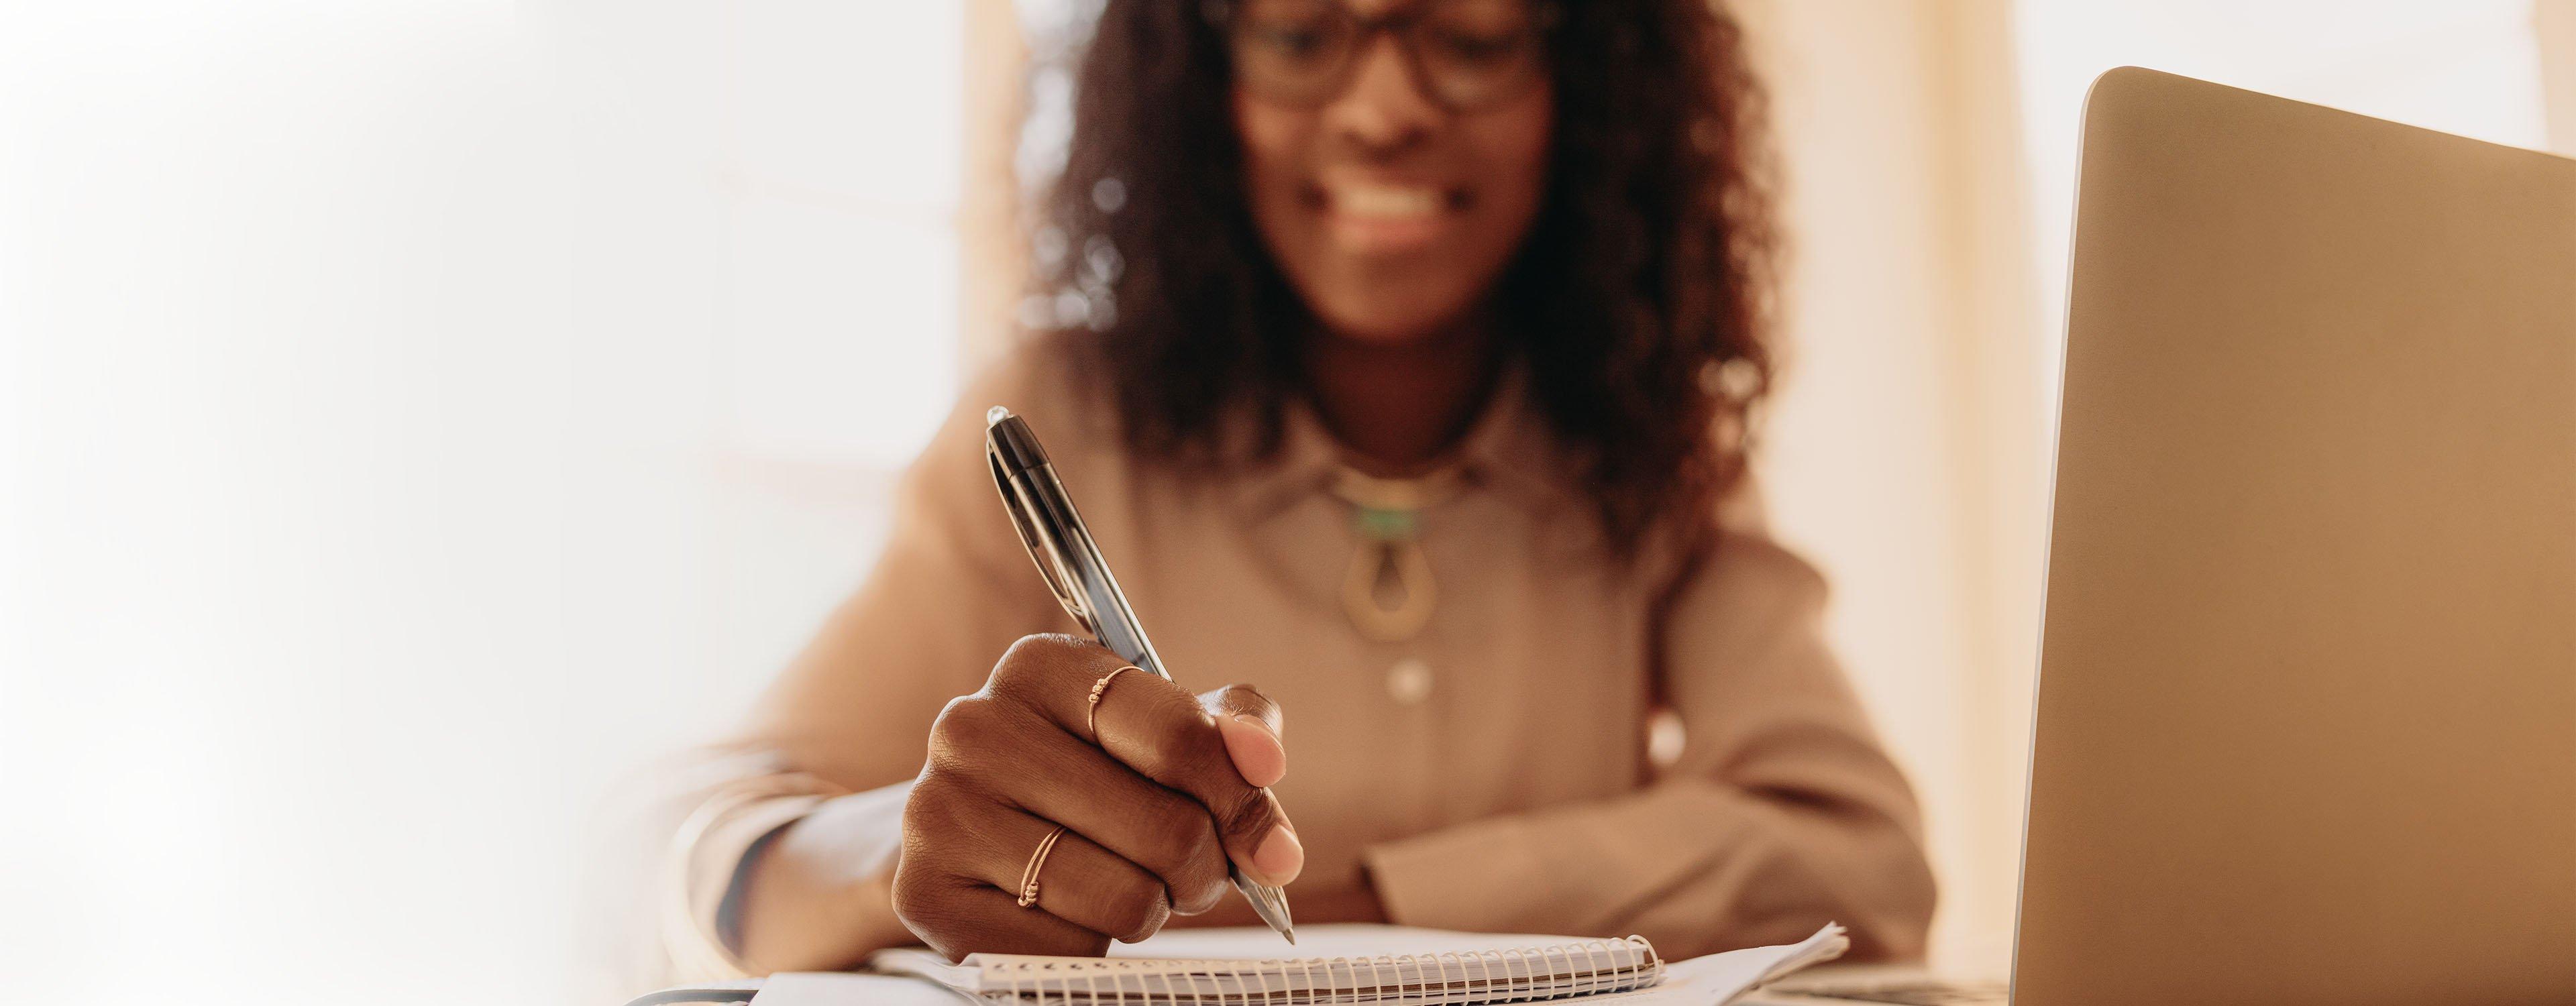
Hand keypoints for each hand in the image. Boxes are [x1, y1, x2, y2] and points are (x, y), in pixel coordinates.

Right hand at [893, 634, 1300, 960]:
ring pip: (1124, 898)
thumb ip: (1228, 729)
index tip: (1270, 840)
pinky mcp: (928, 897)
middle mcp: (975, 727)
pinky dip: (1094, 946)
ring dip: (1154, 908)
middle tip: (1192, 869)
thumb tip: (1264, 760)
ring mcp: (940, 813)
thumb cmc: (1083, 776)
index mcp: (1040, 668)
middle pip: (1166, 828)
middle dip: (1204, 865)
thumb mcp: (1155, 731)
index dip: (1241, 797)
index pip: (1179, 736)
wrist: (963, 834)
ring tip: (1135, 888)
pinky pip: (1071, 950)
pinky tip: (1073, 915)